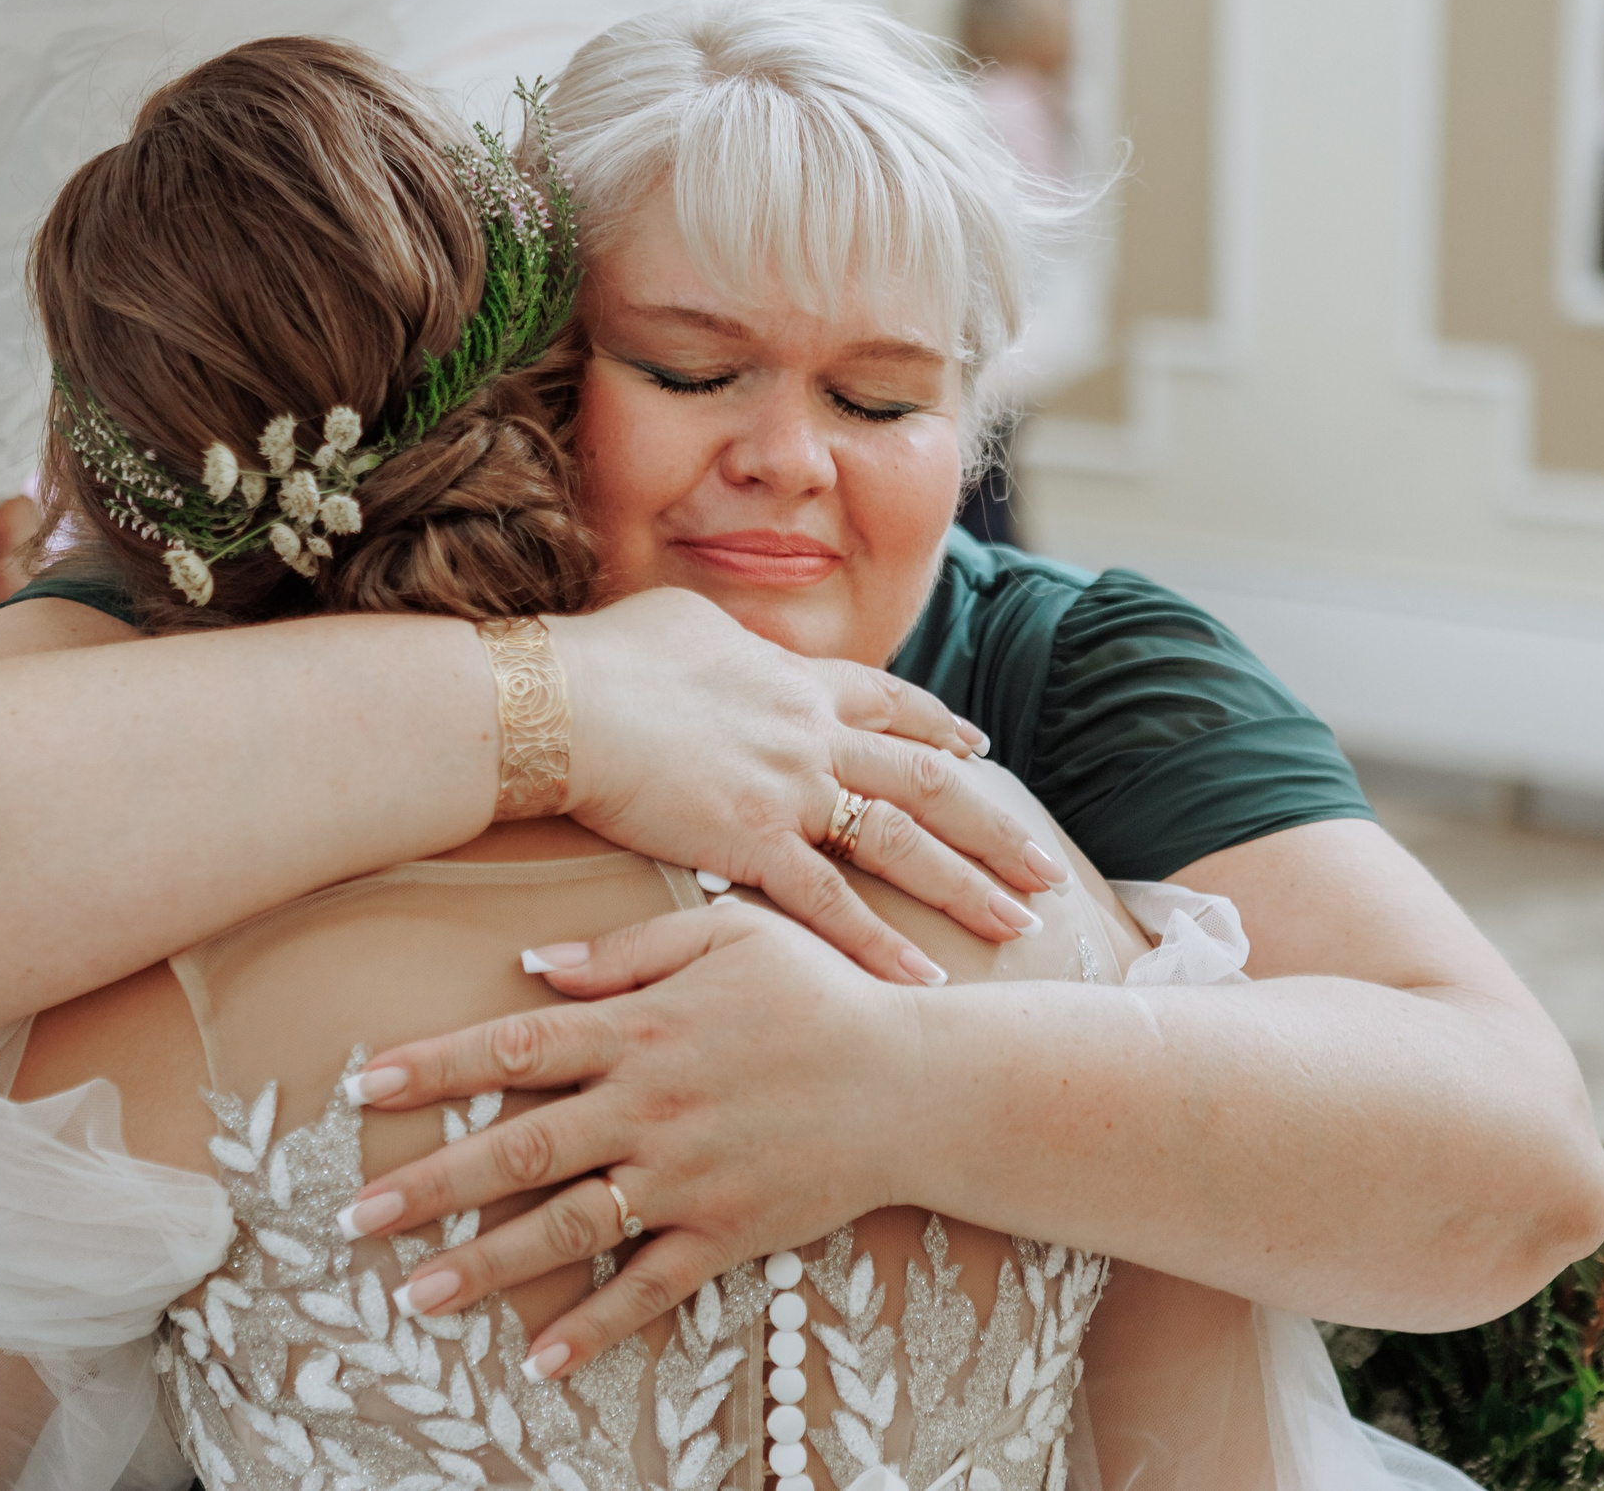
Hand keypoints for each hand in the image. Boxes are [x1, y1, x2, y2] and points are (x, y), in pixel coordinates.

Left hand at [339, 905, 922, 1378]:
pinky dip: (595, 1327)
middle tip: (355, 1217)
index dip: (434, 1067)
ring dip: (486, 1266)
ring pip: (568, 1227)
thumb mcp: (727, 934)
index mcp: (641, 1029)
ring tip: (414, 1296)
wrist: (918, 1083)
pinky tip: (540, 1359)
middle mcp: (650, 1107)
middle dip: (430, 1185)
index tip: (362, 1086)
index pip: (514, 1047)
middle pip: (519, 1148)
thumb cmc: (821, 994)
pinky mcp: (727, 1233)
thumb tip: (530, 963)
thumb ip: (625, 950)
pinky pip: (649, 1290)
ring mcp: (686, 1177)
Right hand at [553, 588, 1065, 981]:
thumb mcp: (681, 625)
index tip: (978, 749)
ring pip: (903, 842)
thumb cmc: (604, 657)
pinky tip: (923, 979)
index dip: (938, 729)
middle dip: (991, 825)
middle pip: (926, 780)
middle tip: (1041, 864)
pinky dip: (880, 945)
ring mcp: (789, 790)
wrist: (562, 702)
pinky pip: (832, 904)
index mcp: (796, 680)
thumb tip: (723, 650)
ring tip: (1020, 923)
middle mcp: (811, 734)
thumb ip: (724, 646)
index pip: (889, 703)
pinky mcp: (752, 843)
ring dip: (966, 886)